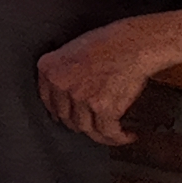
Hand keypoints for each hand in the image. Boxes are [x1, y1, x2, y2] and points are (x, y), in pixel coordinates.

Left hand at [37, 21, 159, 146]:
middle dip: (81, 123)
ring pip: (86, 128)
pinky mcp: (102, 108)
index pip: (48, 101)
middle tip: (96, 124)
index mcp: (48, 69)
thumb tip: (64, 97)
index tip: (70, 118)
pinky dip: (119, 138)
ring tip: (114, 132)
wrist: (134, 43)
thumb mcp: (72, 51)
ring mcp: (80, 97)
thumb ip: (63, 73)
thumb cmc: (108, 43)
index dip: (61, 112)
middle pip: (66, 117)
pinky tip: (127, 135)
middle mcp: (60, 84)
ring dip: (101, 134)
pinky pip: (107, 132)